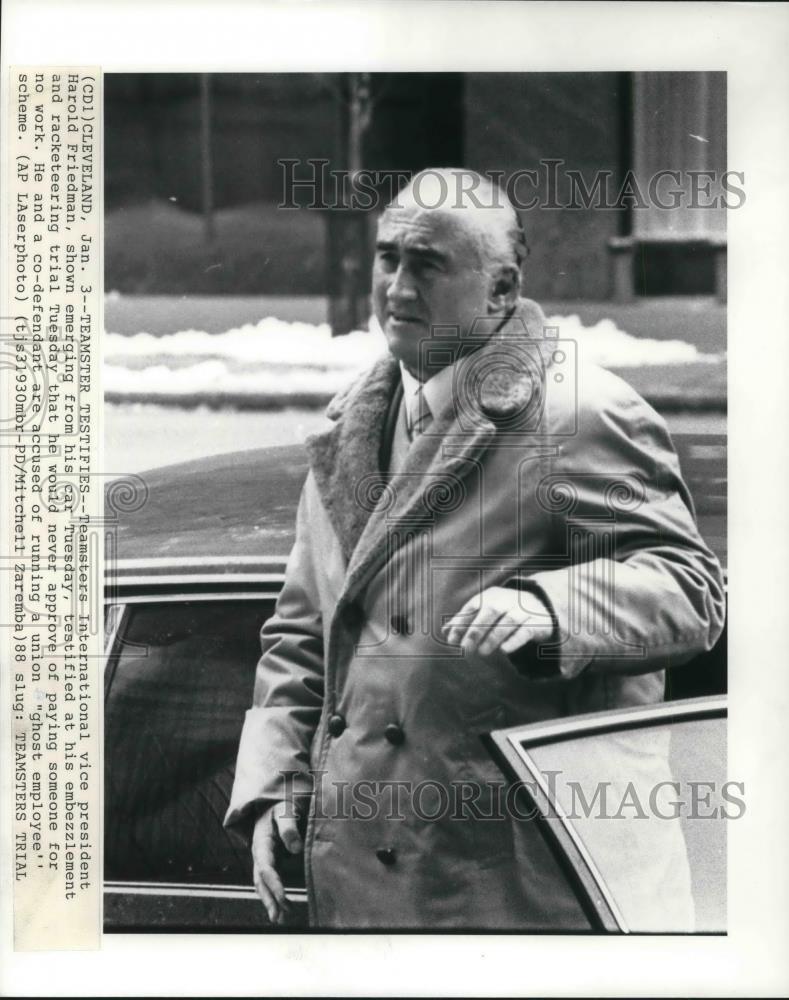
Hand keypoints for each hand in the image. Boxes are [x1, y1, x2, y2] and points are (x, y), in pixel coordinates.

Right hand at [251, 800, 302, 924]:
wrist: (274, 803)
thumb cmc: (281, 805)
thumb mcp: (285, 810)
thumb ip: (289, 827)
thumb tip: (295, 848)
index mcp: (261, 841)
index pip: (265, 867)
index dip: (274, 883)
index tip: (284, 898)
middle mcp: (259, 853)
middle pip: (260, 881)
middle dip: (269, 899)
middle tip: (279, 917)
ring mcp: (263, 859)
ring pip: (262, 884)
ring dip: (270, 902)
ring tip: (280, 919)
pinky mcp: (270, 862)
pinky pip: (269, 881)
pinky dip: (273, 896)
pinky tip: (281, 909)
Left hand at [442, 586, 554, 657]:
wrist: (539, 604)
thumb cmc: (504, 610)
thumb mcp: (485, 610)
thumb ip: (465, 619)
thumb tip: (445, 631)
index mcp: (490, 596)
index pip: (473, 606)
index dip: (461, 623)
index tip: (451, 640)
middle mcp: (507, 600)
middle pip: (490, 612)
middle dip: (475, 631)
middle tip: (465, 649)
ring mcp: (522, 611)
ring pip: (508, 622)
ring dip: (493, 638)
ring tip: (482, 653)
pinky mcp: (536, 623)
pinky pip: (526, 631)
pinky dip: (514, 640)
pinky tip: (504, 650)